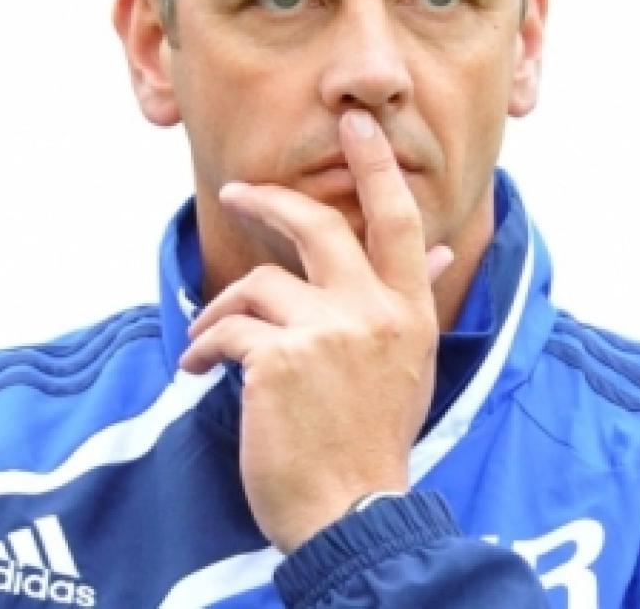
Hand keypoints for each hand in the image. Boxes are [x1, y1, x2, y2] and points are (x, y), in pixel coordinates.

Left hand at [179, 108, 453, 551]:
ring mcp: (329, 333)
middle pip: (318, 225)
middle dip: (269, 200)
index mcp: (409, 312)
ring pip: (258, 284)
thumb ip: (411, 302)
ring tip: (208, 343)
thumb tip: (442, 252)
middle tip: (236, 191)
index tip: (357, 124)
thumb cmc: (372, 443)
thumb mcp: (408, 366)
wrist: (352, 515)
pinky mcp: (280, 359)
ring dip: (222, 311)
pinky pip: (226, 331)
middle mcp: (375, 312)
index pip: (398, 220)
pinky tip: (197, 370)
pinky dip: (203, 347)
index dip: (375, 166)